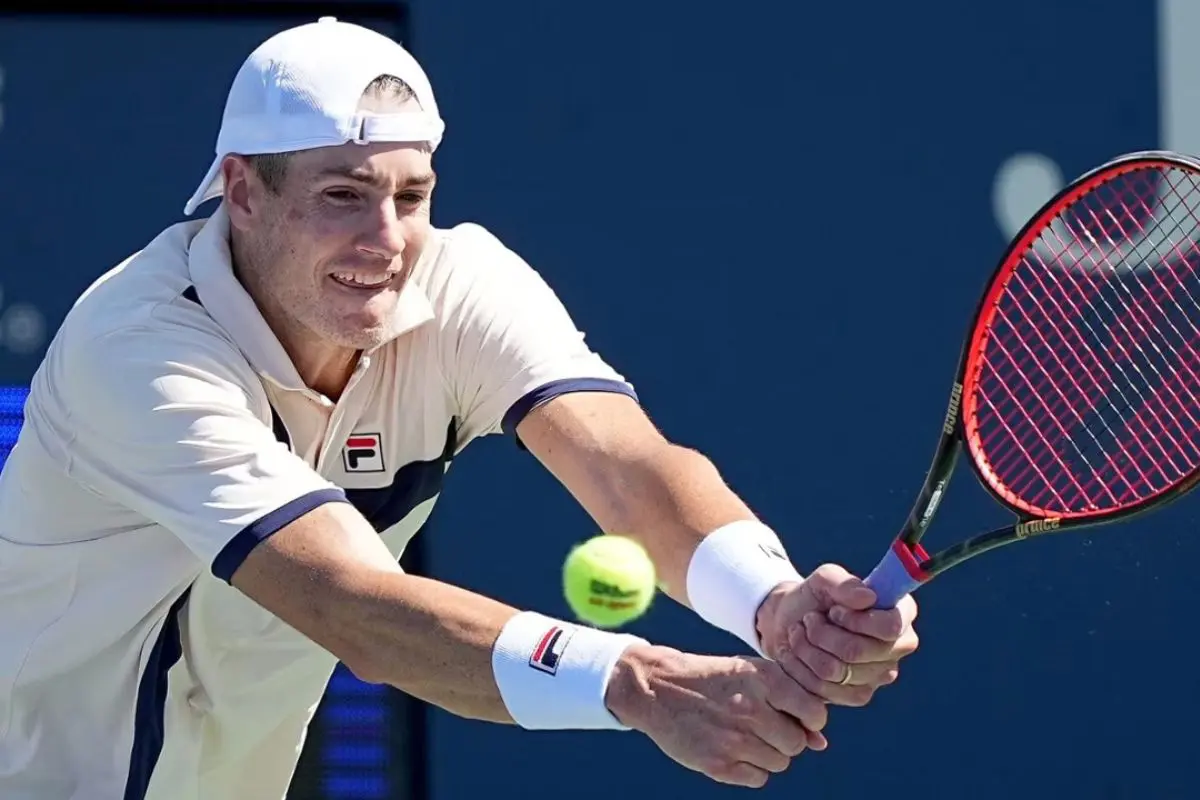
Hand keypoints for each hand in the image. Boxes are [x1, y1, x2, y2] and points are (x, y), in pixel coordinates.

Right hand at [605, 644, 827, 788]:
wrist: (657, 688)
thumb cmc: (712, 679)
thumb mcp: (749, 674)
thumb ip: (789, 702)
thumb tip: (821, 743)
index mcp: (763, 679)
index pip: (814, 714)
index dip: (809, 720)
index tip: (793, 717)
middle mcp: (751, 709)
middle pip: (796, 743)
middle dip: (785, 738)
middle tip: (762, 726)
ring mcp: (734, 739)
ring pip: (780, 763)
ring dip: (767, 754)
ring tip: (743, 736)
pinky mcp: (718, 764)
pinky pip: (758, 779)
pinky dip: (750, 769)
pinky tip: (732, 750)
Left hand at [755, 564, 918, 706]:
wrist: (789, 623)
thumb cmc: (813, 598)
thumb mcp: (822, 581)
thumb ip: (843, 583)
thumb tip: (869, 597)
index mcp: (901, 611)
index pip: (891, 626)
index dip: (856, 620)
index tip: (833, 611)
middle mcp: (899, 645)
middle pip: (858, 651)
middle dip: (822, 633)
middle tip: (809, 619)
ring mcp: (882, 674)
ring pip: (838, 670)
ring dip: (807, 648)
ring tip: (800, 632)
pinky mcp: (859, 694)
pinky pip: (827, 689)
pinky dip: (803, 668)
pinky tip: (800, 654)